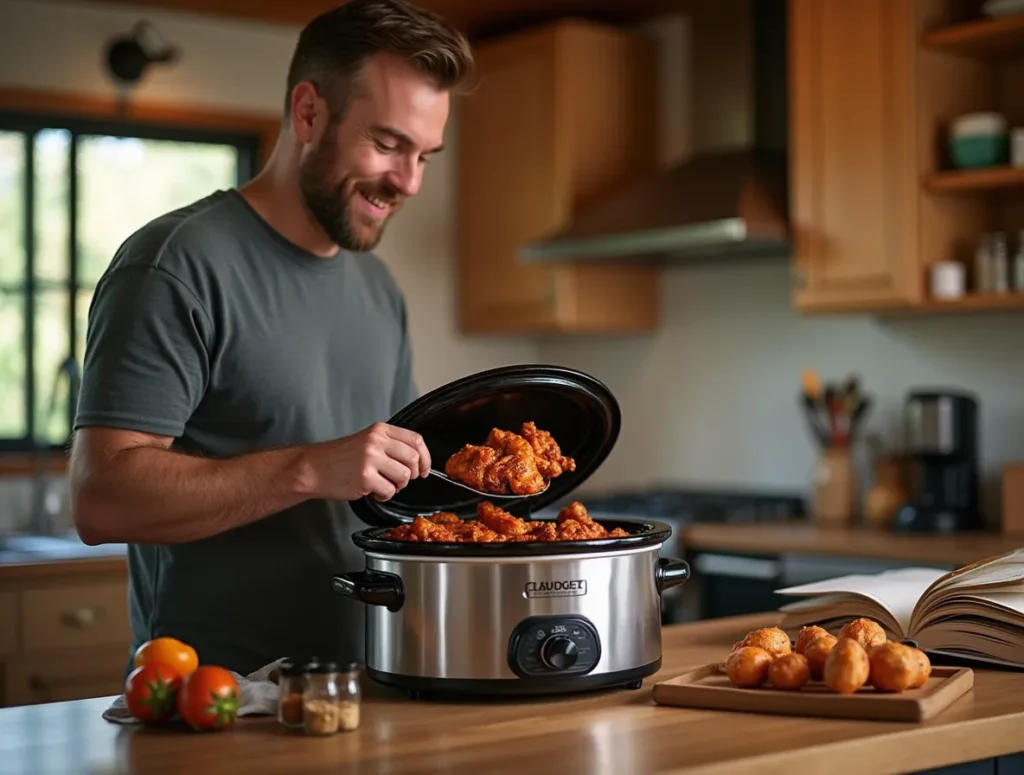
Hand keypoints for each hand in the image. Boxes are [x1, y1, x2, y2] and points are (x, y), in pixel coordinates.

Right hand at [306, 423, 430, 501]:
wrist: (313, 468)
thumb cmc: (339, 457)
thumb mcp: (367, 441)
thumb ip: (391, 445)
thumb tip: (418, 460)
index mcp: (379, 430)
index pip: (415, 440)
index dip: (425, 457)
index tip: (424, 469)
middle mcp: (376, 442)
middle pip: (413, 459)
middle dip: (412, 474)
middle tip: (401, 479)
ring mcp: (370, 459)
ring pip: (404, 476)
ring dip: (397, 486)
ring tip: (382, 484)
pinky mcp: (365, 477)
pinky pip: (389, 491)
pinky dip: (384, 496)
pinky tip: (373, 491)